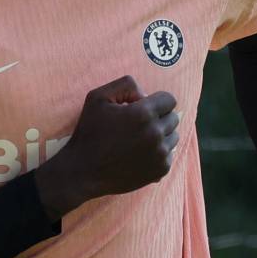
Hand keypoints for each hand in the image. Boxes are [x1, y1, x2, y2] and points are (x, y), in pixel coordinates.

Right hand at [35, 76, 180, 220]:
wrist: (83, 172)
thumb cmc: (89, 133)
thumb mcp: (98, 97)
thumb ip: (125, 85)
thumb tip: (145, 95)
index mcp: (143, 113)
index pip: (169, 100)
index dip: (156, 102)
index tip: (144, 108)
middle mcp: (155, 133)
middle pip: (173, 118)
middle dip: (159, 118)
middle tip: (139, 126)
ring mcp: (160, 154)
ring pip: (174, 137)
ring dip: (161, 136)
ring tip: (140, 141)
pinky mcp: (160, 170)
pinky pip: (169, 155)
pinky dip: (158, 154)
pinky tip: (140, 155)